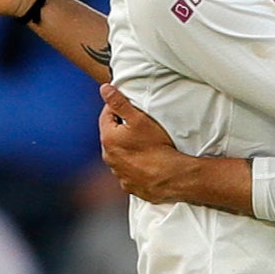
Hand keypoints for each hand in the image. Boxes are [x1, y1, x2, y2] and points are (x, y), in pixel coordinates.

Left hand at [98, 84, 186, 201]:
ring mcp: (118, 172)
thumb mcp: (139, 119)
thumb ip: (120, 102)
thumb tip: (105, 89)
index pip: (106, 116)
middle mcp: (109, 156)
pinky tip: (146, 161)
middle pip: (111, 136)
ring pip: (118, 154)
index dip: (117, 108)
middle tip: (139, 124)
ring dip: (126, 148)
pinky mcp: (128, 183)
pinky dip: (133, 164)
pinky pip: (127, 170)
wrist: (170, 176)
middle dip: (121, 128)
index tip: (129, 106)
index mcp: (108, 138)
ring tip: (144, 144)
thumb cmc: (156, 147)